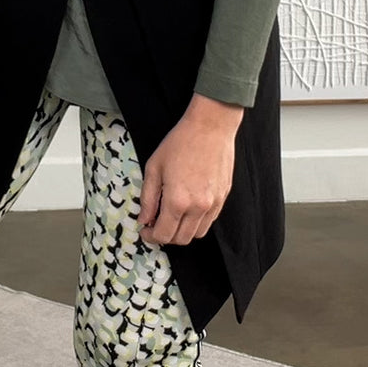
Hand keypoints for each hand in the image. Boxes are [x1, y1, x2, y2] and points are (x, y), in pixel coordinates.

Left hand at [138, 94, 243, 246]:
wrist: (210, 127)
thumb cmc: (180, 142)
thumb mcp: (154, 168)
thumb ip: (148, 198)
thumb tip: (144, 220)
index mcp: (177, 201)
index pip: (163, 235)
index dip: (151, 237)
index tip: (145, 230)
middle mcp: (198, 207)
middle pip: (181, 239)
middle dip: (165, 236)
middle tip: (156, 224)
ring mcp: (213, 204)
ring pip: (197, 234)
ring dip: (182, 231)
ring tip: (173, 216)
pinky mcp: (223, 198)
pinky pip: (210, 221)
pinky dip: (197, 222)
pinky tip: (188, 207)